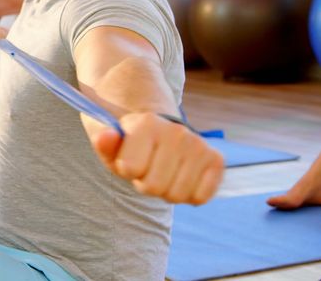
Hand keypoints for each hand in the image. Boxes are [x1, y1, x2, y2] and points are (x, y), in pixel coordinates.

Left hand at [91, 112, 223, 204]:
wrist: (157, 130)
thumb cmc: (130, 144)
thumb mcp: (110, 144)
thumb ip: (104, 144)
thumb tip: (106, 136)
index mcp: (146, 123)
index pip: (131, 169)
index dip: (127, 170)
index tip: (130, 159)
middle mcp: (176, 131)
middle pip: (154, 187)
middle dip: (147, 183)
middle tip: (149, 167)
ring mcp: (198, 145)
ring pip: (176, 195)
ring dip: (167, 190)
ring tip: (164, 171)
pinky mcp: (216, 159)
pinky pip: (200, 197)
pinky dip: (189, 195)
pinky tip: (183, 177)